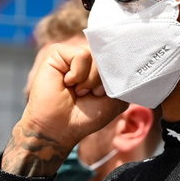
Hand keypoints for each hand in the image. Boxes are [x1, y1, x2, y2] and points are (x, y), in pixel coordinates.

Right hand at [2, 41, 126, 176]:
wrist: (59, 128)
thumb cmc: (86, 116)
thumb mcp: (115, 99)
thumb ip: (122, 78)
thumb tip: (119, 57)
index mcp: (100, 67)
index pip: (118, 59)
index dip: (117, 76)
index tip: (105, 95)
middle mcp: (88, 59)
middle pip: (109, 57)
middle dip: (104, 81)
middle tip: (91, 95)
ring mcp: (73, 54)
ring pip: (96, 56)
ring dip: (91, 80)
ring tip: (78, 91)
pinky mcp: (58, 52)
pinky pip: (82, 55)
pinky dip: (78, 74)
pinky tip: (68, 83)